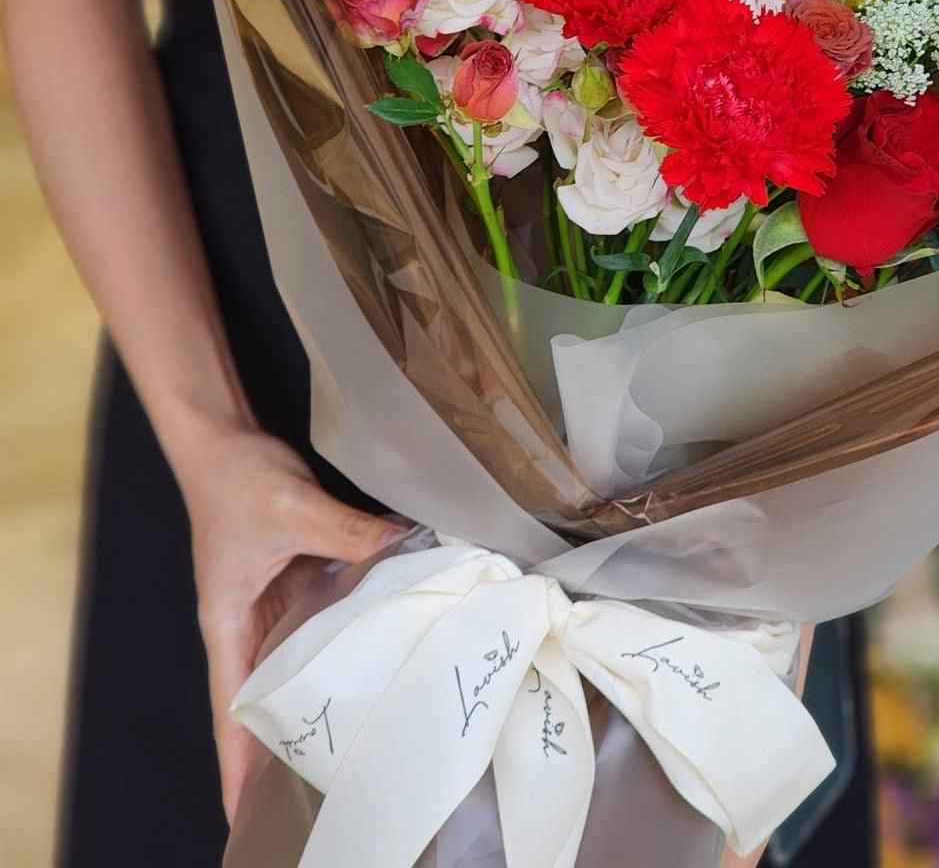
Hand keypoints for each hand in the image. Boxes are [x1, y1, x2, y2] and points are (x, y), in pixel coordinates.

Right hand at [181, 426, 405, 821]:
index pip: (231, 706)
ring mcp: (269, 603)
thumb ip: (347, 532)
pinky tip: (372, 659)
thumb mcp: (294, 506)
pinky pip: (315, 623)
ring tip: (345, 747)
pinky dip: (338, 644)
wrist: (222, 439)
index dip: (237, 762)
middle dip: (280, 748)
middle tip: (312, 795)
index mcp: (227, 620)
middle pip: (261, 698)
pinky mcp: (290, 580)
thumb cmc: (237, 477)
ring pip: (292, 665)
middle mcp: (245, 621)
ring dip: (312, 700)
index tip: (241, 814)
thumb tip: (402, 546)